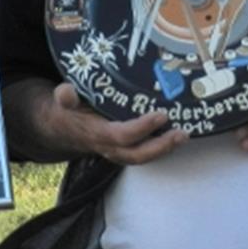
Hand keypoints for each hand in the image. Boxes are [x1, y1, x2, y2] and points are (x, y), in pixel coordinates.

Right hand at [44, 81, 186, 164]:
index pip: (122, 136)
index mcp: (97, 134)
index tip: (161, 115)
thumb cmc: (68, 110)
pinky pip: (145, 151)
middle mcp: (109, 147)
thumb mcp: (63, 101)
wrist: (63, 127)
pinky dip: (161, 146)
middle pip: (137, 154)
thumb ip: (65, 97)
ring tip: (183, 135)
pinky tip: (175, 134)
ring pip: (143, 156)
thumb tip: (66, 91)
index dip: (141, 128)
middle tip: (181, 133)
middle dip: (161, 146)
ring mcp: (118, 151)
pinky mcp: (125, 148)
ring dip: (165, 148)